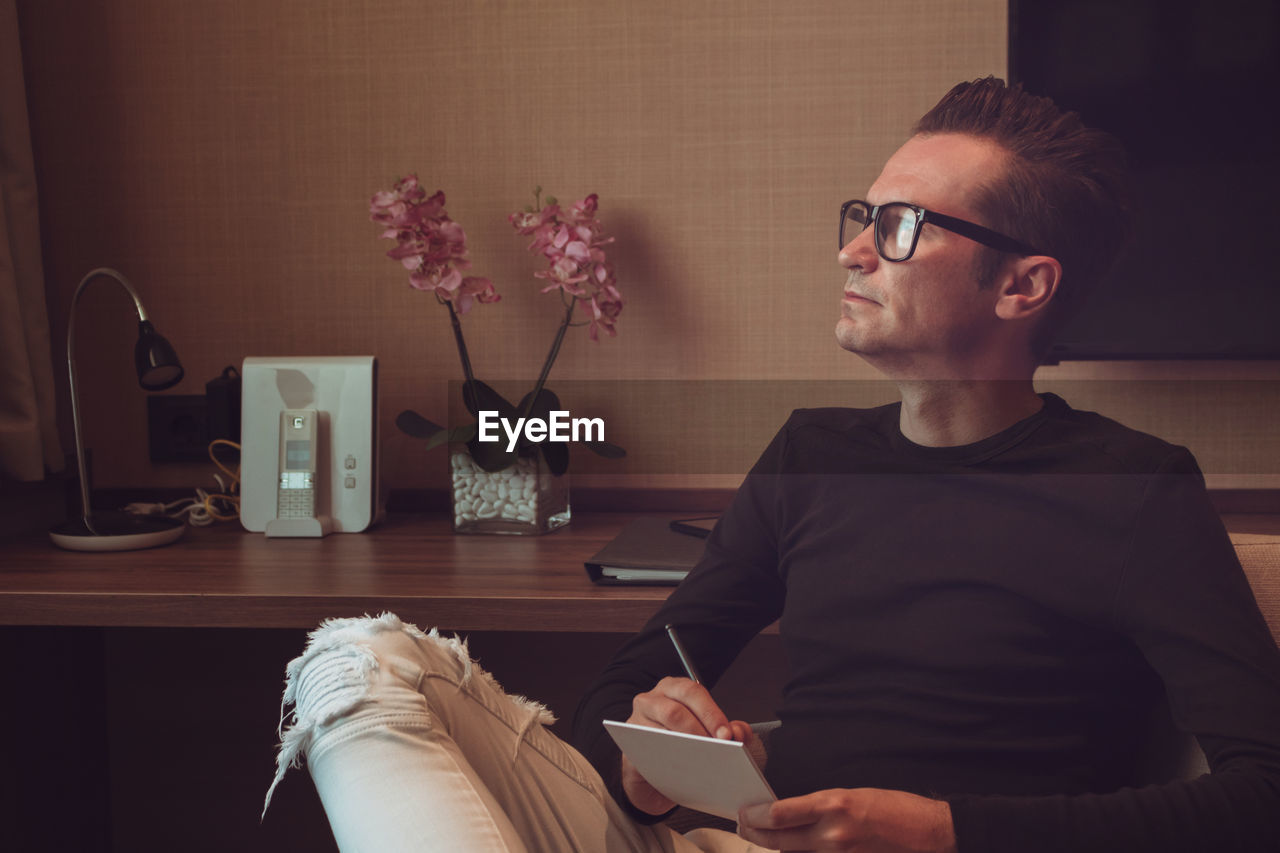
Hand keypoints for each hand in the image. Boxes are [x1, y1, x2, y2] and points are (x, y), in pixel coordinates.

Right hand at [621, 676, 754, 814]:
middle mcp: (652, 700)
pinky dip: (667, 762)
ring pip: (659, 731)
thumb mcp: (708, 734)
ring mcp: (636, 722)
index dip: (712, 713)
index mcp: (674, 689)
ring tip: (704, 761)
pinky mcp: (628, 746)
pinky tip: (683, 772)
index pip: (693, 692)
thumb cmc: (681, 747)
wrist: (653, 776)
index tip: (727, 735)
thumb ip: (726, 730)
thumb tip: (739, 733)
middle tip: (719, 748)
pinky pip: (646, 752)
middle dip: (699, 729)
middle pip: (675, 710)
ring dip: (684, 747)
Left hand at [737, 788, 956, 852]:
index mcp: (834, 805)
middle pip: (779, 840)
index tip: (745, 813)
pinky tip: (794, 848)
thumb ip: (819, 807)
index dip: (755, 816)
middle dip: (755, 834)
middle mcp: (833, 834)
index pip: (779, 814)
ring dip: (777, 846)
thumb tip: (788, 814)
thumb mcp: (851, 795)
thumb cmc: (893, 808)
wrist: (928, 833)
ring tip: (766, 837)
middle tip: (744, 827)